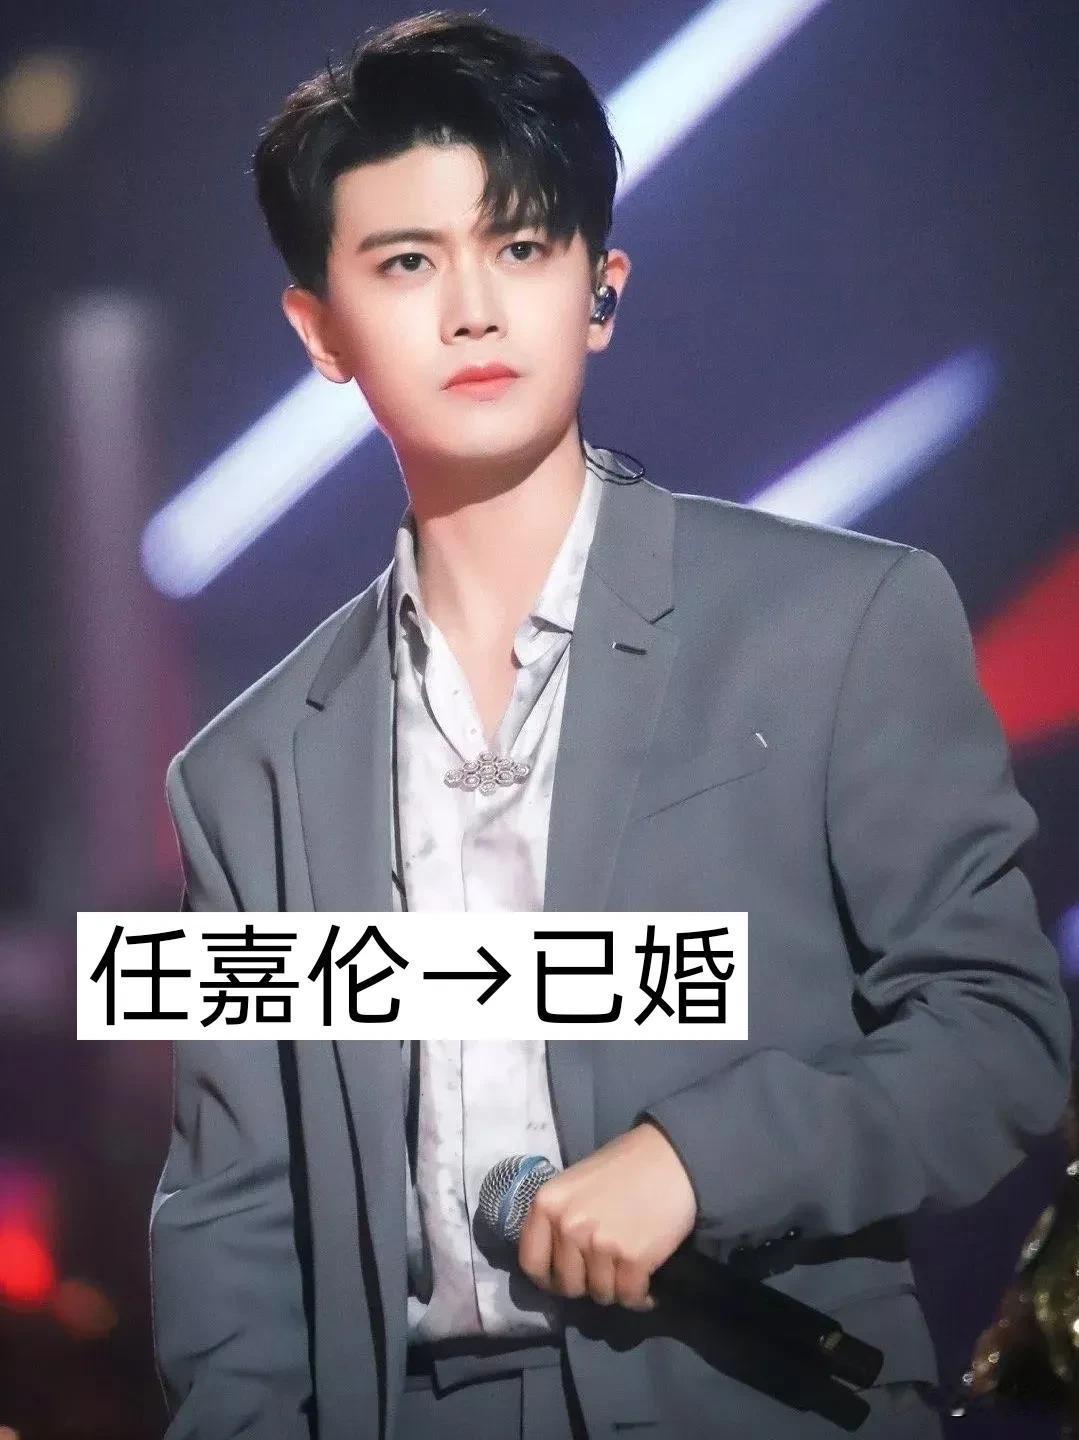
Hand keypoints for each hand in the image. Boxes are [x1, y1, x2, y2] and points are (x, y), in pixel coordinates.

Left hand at [517, 1121, 697, 1311]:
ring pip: (601, 1294)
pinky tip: (648, 1286)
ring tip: (630, 1271)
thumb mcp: (576, 1185)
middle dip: (588, 1284)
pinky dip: (640, 1297)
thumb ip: (561, 1218)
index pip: (531, 1264)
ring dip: (617, 1288)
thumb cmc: (624, 1166)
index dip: (549, 1278)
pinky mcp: (632, 1258)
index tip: (566, 1279)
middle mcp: (567, 1226)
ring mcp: (598, 1244)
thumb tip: (557, 1261)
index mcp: (546, 1204)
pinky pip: (630, 1297)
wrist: (672, 1157)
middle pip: (568, 1285)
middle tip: (606, 1271)